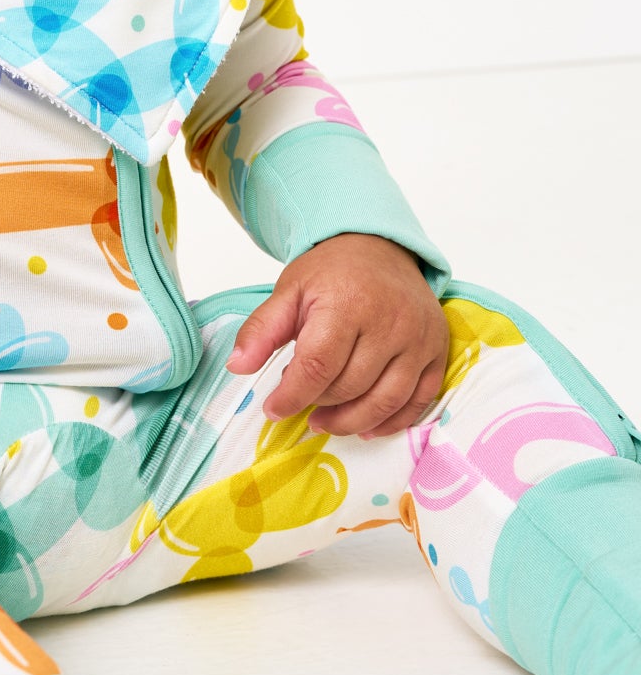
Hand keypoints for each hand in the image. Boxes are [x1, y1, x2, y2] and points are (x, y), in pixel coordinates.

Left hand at [224, 233, 449, 437]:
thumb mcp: (289, 290)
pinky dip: (393, 421)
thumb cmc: (332, 272)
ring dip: (352, 421)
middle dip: (319, 404)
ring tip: (325, 422)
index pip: (318, 365)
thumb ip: (262, 329)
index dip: (293, 395)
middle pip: (351, 385)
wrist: (381, 248)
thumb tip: (237, 367)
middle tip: (300, 404)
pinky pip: (420, 400)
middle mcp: (388, 322)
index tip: (273, 408)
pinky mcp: (437, 350)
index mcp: (346, 303)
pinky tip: (367, 426)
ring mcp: (418, 339)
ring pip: (386, 400)